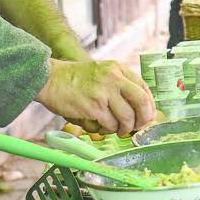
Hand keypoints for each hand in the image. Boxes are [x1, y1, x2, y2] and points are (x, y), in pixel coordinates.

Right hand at [35, 59, 154, 136]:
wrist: (50, 79)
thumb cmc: (75, 79)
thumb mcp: (101, 72)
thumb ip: (119, 84)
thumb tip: (139, 107)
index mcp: (118, 69)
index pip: (143, 88)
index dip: (149, 105)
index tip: (148, 116)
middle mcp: (114, 78)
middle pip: (141, 102)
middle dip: (143, 119)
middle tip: (138, 127)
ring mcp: (104, 93)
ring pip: (127, 117)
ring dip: (124, 128)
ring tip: (118, 130)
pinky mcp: (94, 107)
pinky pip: (110, 124)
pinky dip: (109, 130)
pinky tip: (103, 129)